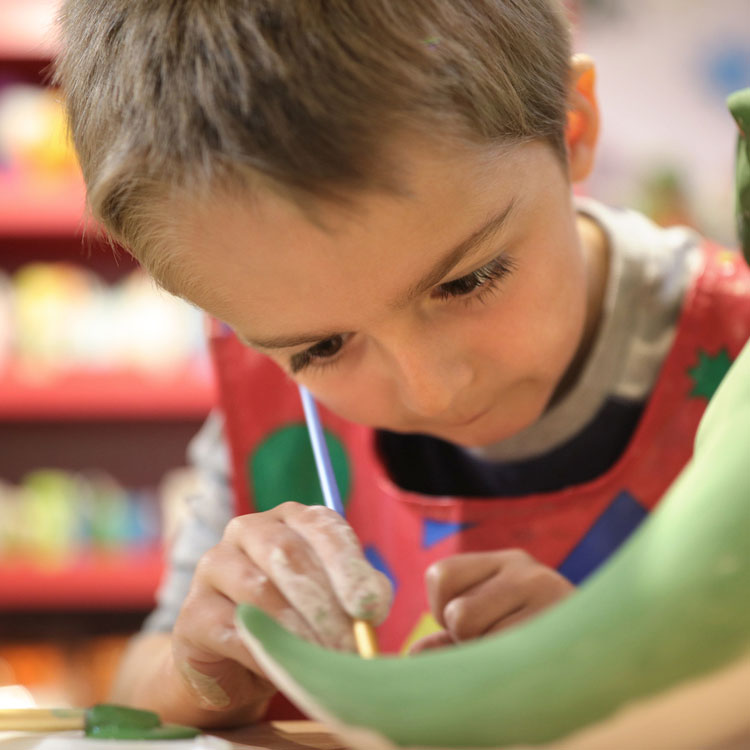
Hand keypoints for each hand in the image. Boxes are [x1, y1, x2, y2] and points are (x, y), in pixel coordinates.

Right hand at [171, 502, 391, 716]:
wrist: (234, 664)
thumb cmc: (294, 620)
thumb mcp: (333, 601)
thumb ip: (357, 596)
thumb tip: (373, 605)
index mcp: (289, 517)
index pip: (322, 525)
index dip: (349, 566)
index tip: (371, 606)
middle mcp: (248, 530)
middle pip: (289, 553)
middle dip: (325, 603)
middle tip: (351, 644)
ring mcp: (215, 566)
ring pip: (260, 589)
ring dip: (299, 630)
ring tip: (325, 661)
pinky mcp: (193, 612)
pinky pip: (234, 629)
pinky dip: (267, 652)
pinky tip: (288, 671)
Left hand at [410, 549, 573, 653]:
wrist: (617, 654)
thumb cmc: (544, 646)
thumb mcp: (495, 630)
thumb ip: (451, 641)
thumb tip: (414, 656)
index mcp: (506, 563)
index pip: (440, 575)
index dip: (442, 609)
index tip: (465, 626)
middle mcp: (525, 569)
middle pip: (454, 612)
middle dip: (466, 639)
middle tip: (504, 644)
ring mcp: (546, 592)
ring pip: (472, 632)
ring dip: (488, 654)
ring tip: (523, 653)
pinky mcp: (559, 621)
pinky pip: (501, 654)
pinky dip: (508, 668)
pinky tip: (535, 663)